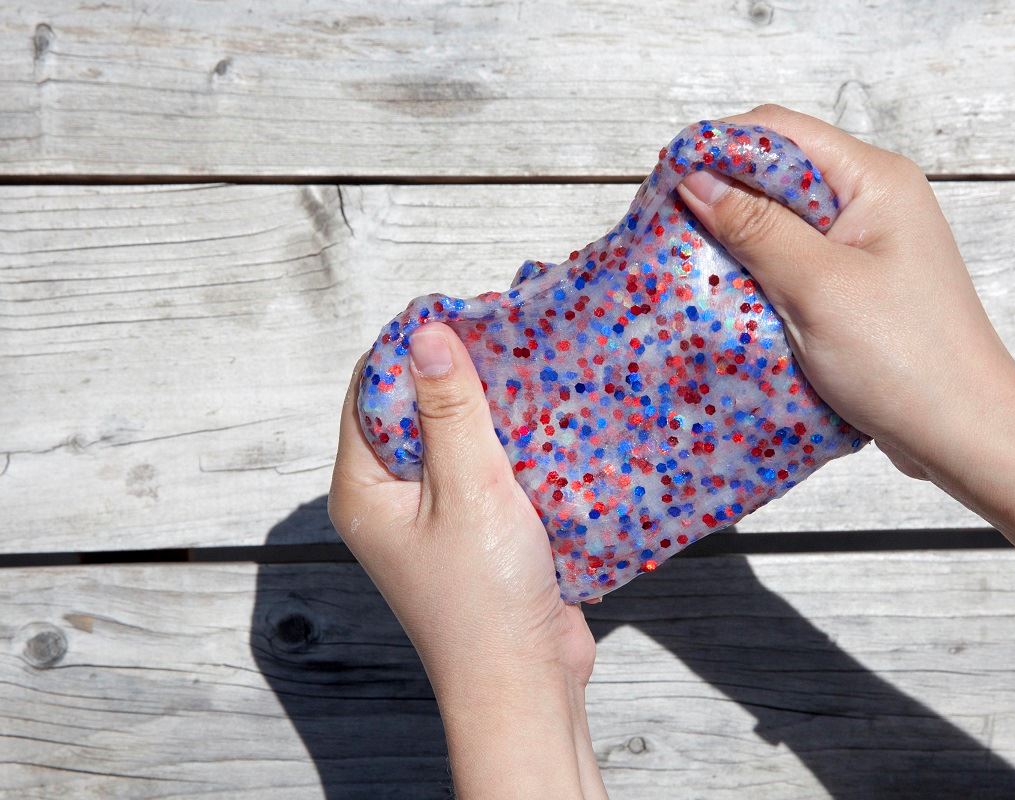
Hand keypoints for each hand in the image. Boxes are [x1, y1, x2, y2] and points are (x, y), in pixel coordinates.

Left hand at [328, 322, 604, 798]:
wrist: (526, 684)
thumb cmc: (484, 599)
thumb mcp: (467, 492)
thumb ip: (450, 412)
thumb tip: (427, 332)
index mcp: (364, 489)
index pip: (371, 392)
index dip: (411, 348)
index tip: (463, 312)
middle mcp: (391, 499)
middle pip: (416, 411)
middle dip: (460, 373)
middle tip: (510, 333)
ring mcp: (436, 516)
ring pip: (459, 437)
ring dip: (494, 407)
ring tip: (538, 365)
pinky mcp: (481, 530)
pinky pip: (491, 468)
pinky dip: (517, 443)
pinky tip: (554, 417)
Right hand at [677, 105, 1014, 711]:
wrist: (964, 435)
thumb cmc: (907, 359)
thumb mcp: (818, 286)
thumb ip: (755, 228)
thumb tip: (696, 180)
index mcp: (875, 181)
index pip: (780, 133)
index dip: (719, 149)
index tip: (666, 183)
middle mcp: (873, 204)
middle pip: (778, 175)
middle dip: (722, 197)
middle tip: (669, 230)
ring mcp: (866, 249)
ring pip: (782, 225)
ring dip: (737, 243)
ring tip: (689, 267)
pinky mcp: (856, 291)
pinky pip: (794, 267)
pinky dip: (759, 278)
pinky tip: (728, 300)